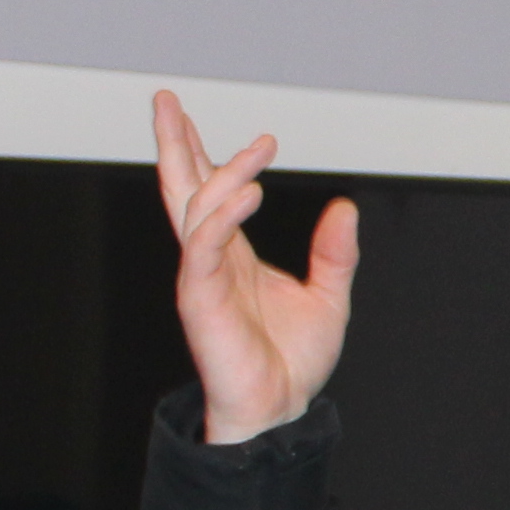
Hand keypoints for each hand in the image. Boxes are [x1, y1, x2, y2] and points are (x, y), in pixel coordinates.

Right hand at [152, 91, 356, 443]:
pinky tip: (249, 192)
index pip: (209, 192)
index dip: (201, 152)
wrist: (281, 410)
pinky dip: (223, 215)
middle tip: (164, 99)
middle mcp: (212, 259)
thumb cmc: (293, 361)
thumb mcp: (329, 296)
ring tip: (259, 150)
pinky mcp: (201, 299)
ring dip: (222, 172)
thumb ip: (335, 253)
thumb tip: (344, 208)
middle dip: (173, 143)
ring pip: (197, 209)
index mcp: (234, 254)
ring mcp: (202, 276)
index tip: (195, 116)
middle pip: (183, 188)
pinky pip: (204, 247)